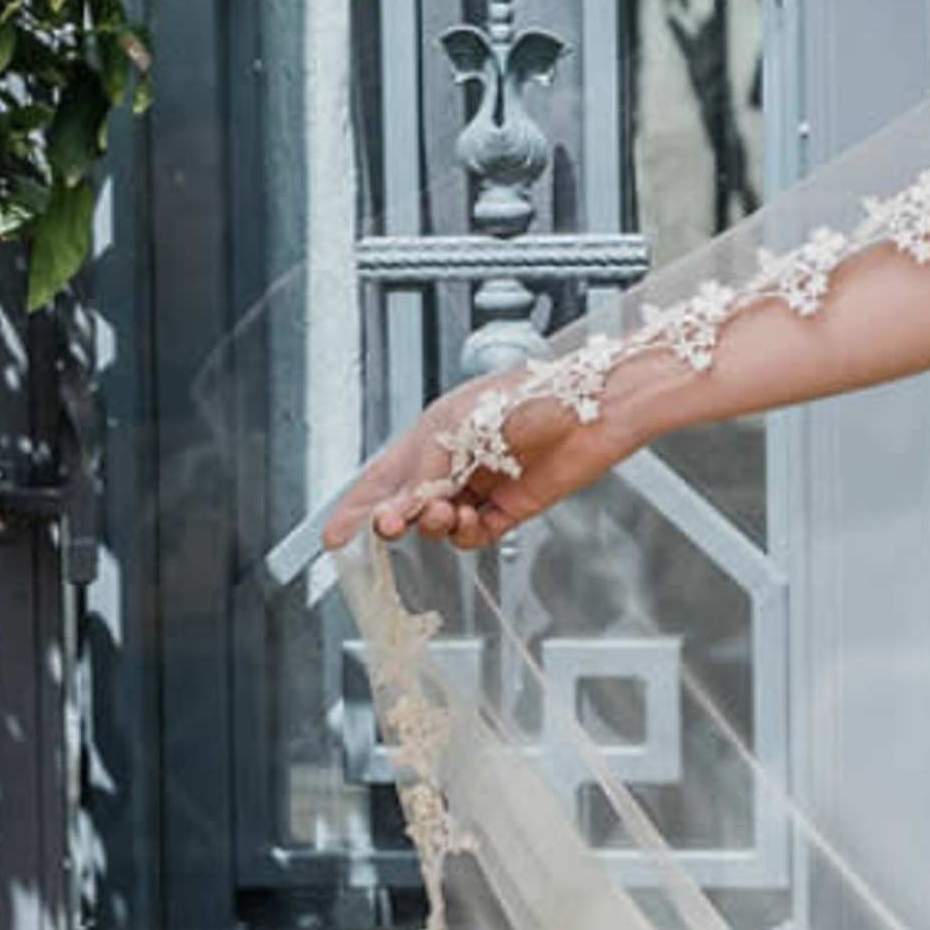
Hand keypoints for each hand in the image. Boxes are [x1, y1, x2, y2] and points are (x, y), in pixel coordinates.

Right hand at [318, 370, 619, 560]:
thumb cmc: (535, 394)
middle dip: (393, 519)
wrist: (594, 407)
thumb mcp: (462, 426)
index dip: (357, 505)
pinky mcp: (512, 506)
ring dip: (433, 524)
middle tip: (390, 526)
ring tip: (443, 512)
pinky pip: (475, 533)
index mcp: (436, 432)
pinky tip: (469, 521)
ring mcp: (483, 485)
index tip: (335, 536)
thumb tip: (399, 507)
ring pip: (438, 522)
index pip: (384, 474)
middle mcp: (456, 460)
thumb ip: (427, 470)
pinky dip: (465, 534)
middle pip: (407, 503)